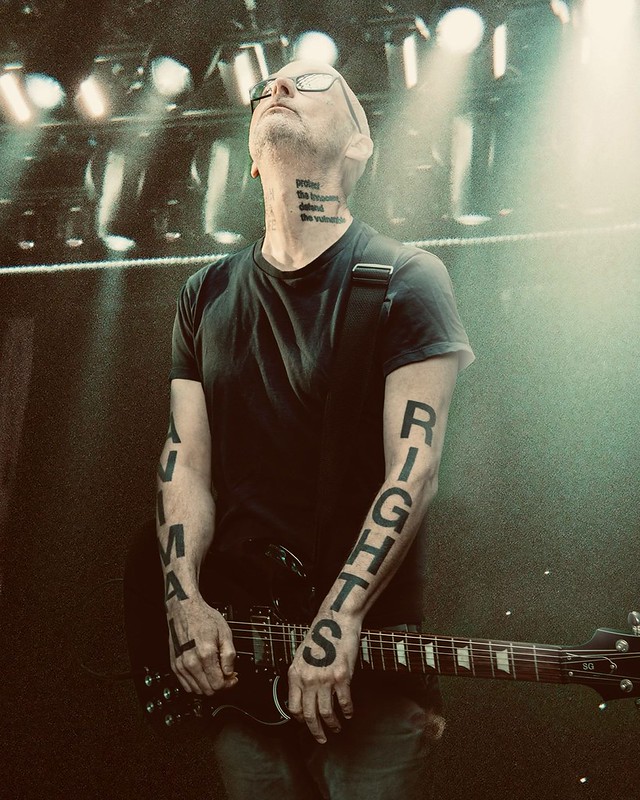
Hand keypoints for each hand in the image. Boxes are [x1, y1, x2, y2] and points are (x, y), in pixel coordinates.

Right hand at [167, 595, 237, 694]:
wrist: (184, 610)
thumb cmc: (203, 618)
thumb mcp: (225, 632)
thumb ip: (229, 655)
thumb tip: (230, 672)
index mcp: (205, 654)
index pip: (218, 685)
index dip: (228, 683)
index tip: (232, 677)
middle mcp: (191, 662)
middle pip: (208, 690)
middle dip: (219, 685)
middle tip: (225, 674)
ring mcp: (181, 665)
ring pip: (197, 690)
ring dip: (208, 685)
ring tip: (214, 672)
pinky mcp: (174, 665)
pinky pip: (186, 685)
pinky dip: (196, 683)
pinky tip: (203, 673)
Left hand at [287, 614, 360, 742]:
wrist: (336, 622)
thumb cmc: (320, 636)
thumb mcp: (302, 656)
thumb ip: (301, 676)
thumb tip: (303, 695)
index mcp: (295, 674)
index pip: (293, 707)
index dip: (300, 720)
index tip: (306, 724)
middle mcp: (308, 679)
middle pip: (309, 715)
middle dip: (316, 731)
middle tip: (321, 738)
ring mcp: (325, 679)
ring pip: (326, 712)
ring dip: (332, 724)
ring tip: (336, 727)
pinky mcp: (341, 677)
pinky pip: (344, 702)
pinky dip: (347, 711)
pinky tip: (348, 713)